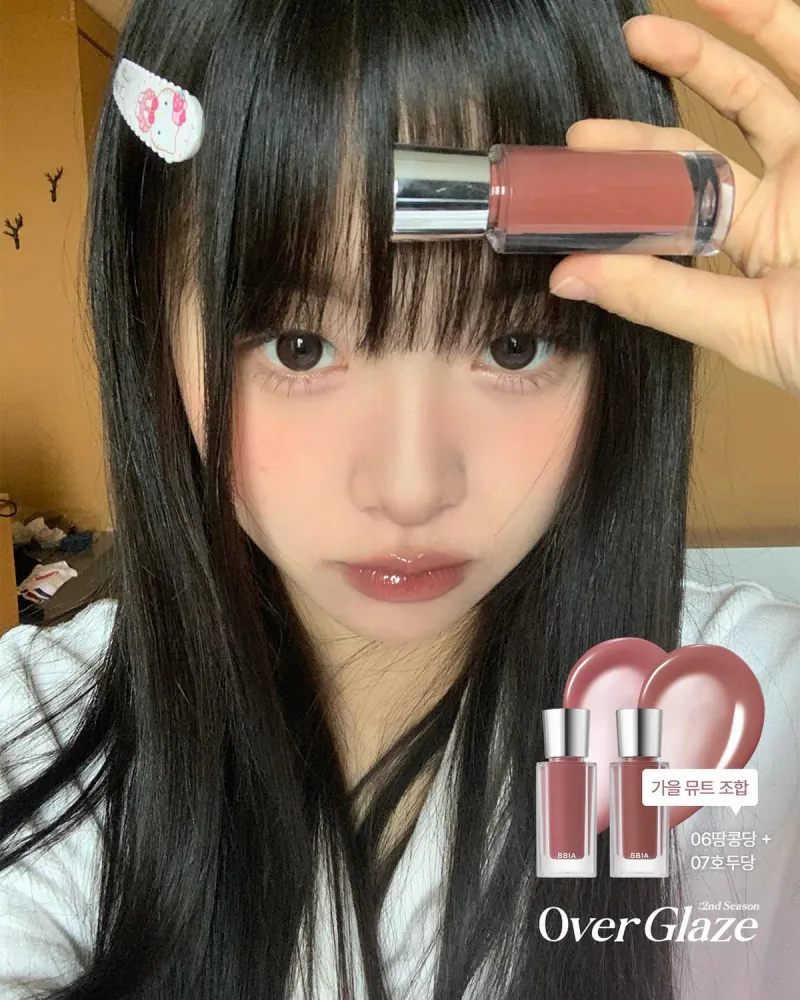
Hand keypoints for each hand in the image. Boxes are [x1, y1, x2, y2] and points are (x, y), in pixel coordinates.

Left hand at [548, 0, 799, 396]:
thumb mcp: (750, 325)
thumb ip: (664, 298)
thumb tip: (568, 277)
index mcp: (756, 246)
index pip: (675, 210)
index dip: (626, 193)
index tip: (575, 179)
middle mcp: (787, 196)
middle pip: (702, 150)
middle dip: (642, 136)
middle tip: (583, 131)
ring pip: (756, 90)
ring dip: (701, 55)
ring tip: (640, 35)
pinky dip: (771, 24)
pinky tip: (722, 2)